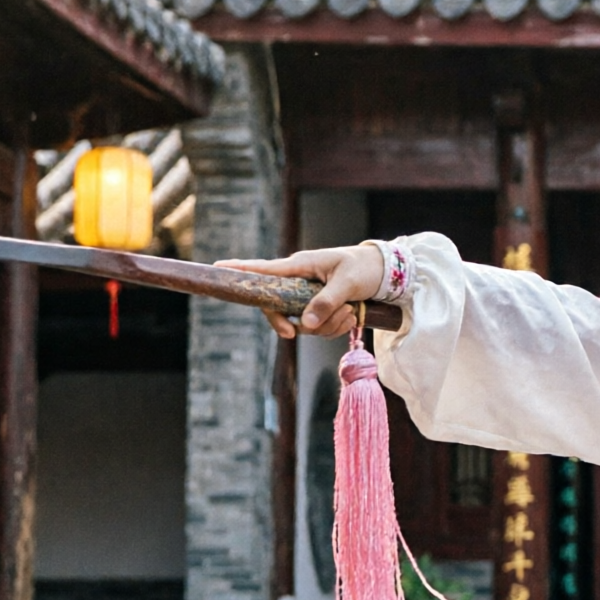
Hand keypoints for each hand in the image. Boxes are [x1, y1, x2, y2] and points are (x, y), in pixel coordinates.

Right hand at [216, 245, 383, 339]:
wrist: (383, 272)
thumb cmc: (362, 269)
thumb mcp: (346, 284)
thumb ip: (325, 303)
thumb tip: (304, 324)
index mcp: (299, 266)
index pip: (263, 270)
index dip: (239, 271)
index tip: (216, 266)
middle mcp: (298, 281)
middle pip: (275, 307)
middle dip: (288, 323)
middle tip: (296, 333)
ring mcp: (307, 296)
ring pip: (302, 322)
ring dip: (326, 326)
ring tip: (350, 312)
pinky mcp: (320, 307)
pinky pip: (319, 327)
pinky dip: (335, 328)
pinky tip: (352, 317)